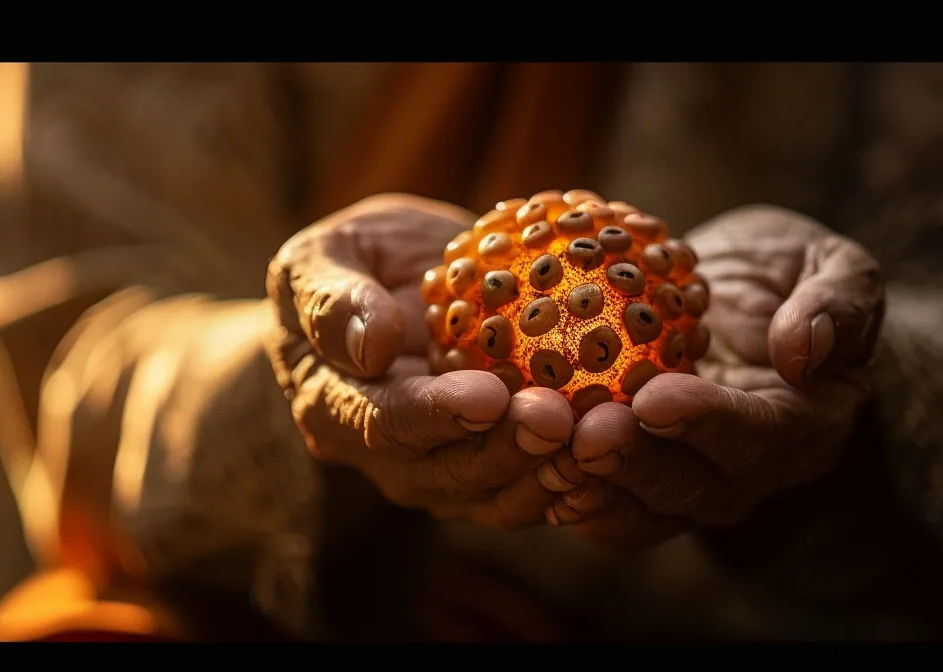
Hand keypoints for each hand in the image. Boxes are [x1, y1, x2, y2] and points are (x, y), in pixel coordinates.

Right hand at [268, 194, 571, 529]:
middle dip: (507, 452)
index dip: (435, 415)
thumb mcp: (319, 259)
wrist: (395, 295)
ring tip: (602, 436)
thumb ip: (332, 298)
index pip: (382, 422)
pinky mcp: (494, 474)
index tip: (487, 395)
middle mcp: (388, 459)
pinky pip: (535, 487)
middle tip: (561, 419)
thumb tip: (372, 344)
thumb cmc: (352, 266)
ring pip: (498, 496)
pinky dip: (579, 474)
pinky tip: (623, 440)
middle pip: (449, 472)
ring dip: (551, 474)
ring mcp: (442, 475)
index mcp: (333, 407)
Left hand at [540, 205, 883, 547]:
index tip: (656, 399)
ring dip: (590, 488)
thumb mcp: (835, 265)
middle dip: (635, 466)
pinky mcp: (641, 484)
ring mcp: (692, 486)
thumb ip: (838, 302)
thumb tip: (804, 349)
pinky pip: (604, 502)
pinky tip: (516, 461)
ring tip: (542, 453)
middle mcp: (748, 472)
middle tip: (582, 436)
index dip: (708, 422)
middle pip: (691, 487)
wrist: (750, 308)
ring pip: (641, 510)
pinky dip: (561, 489)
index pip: (758, 433)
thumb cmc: (795, 278)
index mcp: (805, 425)